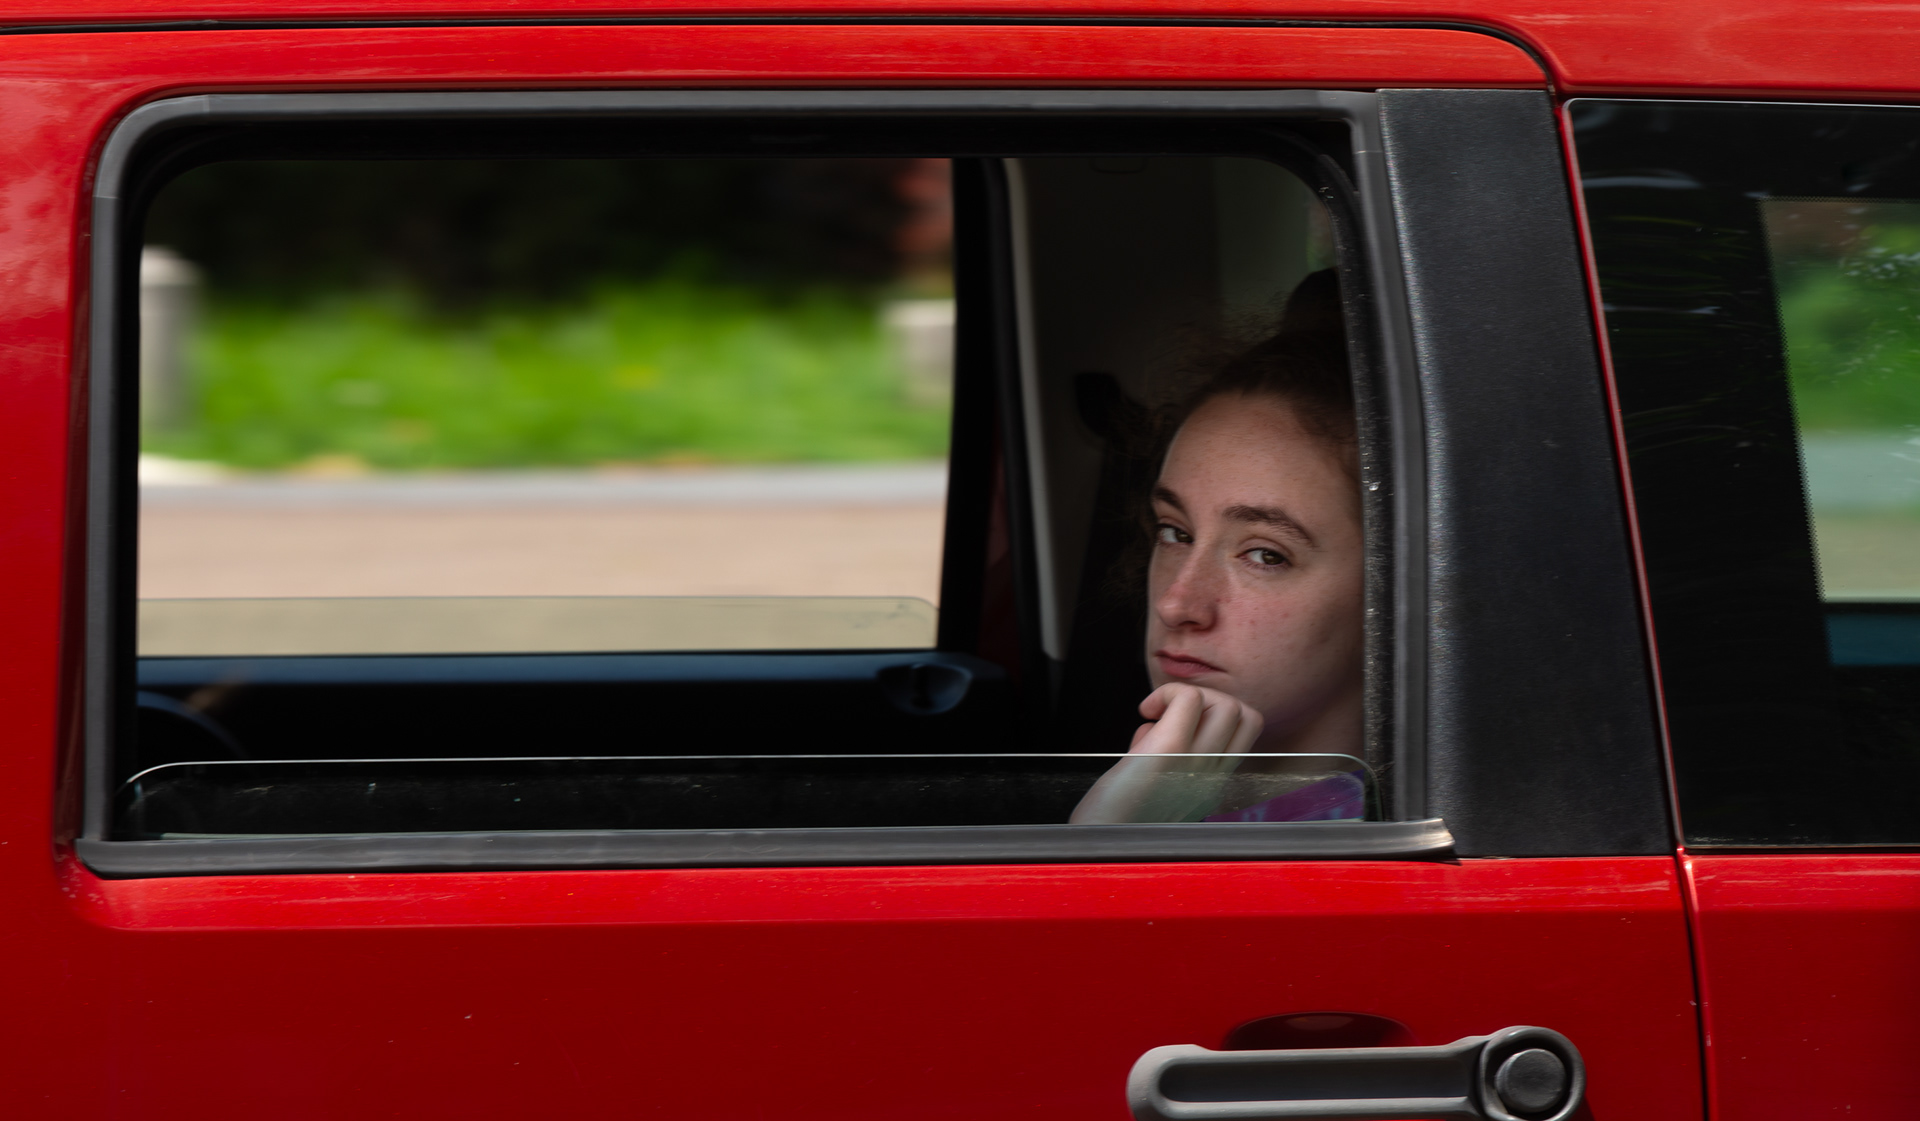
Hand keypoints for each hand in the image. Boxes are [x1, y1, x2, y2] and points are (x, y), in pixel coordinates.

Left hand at [1068, 683, 1264, 823]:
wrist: (1098, 851)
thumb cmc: (1114, 817)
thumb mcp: (1154, 786)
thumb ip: (1163, 753)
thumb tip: (1152, 724)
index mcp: (1212, 786)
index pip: (1246, 733)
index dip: (1216, 714)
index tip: (1178, 722)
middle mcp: (1213, 778)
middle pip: (1246, 715)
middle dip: (1210, 699)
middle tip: (1171, 712)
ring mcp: (1195, 765)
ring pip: (1227, 705)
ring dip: (1189, 695)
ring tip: (1157, 712)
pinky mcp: (1168, 752)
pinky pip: (1189, 700)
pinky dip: (1167, 693)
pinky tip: (1144, 711)